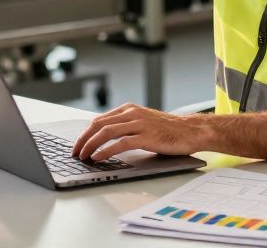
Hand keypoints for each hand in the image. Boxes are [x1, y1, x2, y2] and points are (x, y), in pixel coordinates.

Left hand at [71, 103, 208, 162]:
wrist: (191, 131)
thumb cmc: (168, 130)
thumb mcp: (143, 122)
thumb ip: (126, 126)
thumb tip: (104, 139)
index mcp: (129, 109)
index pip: (99, 120)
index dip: (85, 133)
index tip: (78, 145)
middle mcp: (132, 113)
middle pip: (98, 124)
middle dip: (83, 139)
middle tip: (75, 152)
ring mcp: (139, 124)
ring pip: (106, 132)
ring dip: (90, 145)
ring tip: (83, 156)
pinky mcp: (146, 136)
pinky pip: (120, 143)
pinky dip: (106, 151)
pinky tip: (98, 157)